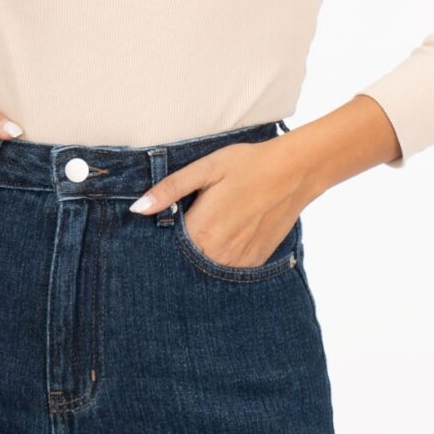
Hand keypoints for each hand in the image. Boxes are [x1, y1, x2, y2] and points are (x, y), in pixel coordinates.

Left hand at [132, 136, 313, 267]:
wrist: (295, 172)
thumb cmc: (247, 165)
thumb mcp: (205, 169)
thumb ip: (169, 190)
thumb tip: (139, 208)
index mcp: (201, 232)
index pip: (166, 250)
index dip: (162, 239)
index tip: (166, 224)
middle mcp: (218, 255)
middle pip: (186, 261)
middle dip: (180, 249)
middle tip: (193, 220)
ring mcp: (238, 262)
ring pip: (207, 268)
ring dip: (202, 254)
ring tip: (214, 225)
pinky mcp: (254, 262)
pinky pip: (227, 268)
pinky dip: (221, 257)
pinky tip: (228, 234)